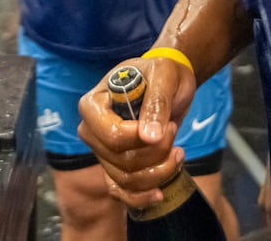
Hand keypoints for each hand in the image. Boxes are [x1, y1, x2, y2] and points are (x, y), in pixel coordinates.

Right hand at [77, 55, 198, 210]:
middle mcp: (92, 131)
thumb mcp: (164, 77)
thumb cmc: (162, 74)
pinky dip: (141, 196)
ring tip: (178, 150)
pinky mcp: (114, 167)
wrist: (169, 84)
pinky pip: (121, 192)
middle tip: (174, 129)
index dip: (141, 139)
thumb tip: (150, 137)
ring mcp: (102, 151)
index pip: (112, 136)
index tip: (167, 126)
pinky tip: (159, 192)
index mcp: (93, 105)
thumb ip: (156, 104)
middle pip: (121, 160)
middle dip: (157, 152)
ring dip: (159, 171)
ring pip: (126, 179)